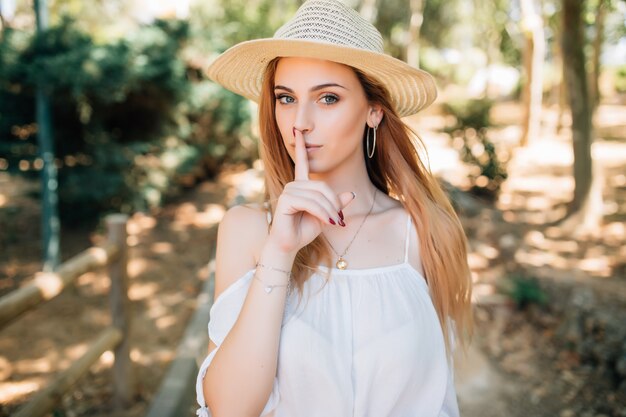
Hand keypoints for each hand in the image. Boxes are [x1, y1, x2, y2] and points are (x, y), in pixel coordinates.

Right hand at [267, 128, 355, 254]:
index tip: (296, 131)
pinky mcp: (286, 200)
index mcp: (301, 186)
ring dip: (330, 210)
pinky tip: (327, 222)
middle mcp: (293, 185)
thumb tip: (350, 193)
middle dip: (334, 203)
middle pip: (322, 185)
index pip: (301, 162)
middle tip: (340, 219)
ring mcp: (288, 191)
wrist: (289, 246)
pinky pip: (310, 202)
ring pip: (318, 195)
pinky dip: (322, 212)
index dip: (300, 146)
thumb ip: (336, 203)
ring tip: (335, 223)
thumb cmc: (304, 231)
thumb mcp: (326, 216)